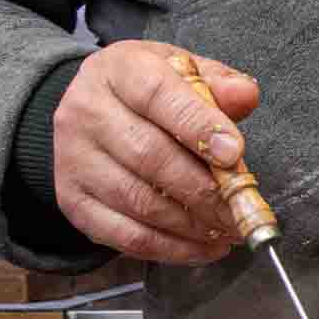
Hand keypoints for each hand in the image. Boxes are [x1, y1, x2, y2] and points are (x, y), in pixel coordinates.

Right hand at [51, 41, 260, 265]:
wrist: (91, 109)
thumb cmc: (149, 92)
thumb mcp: (182, 70)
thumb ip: (217, 82)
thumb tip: (245, 95)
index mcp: (118, 71)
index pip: (158, 96)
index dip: (198, 126)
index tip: (234, 153)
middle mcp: (87, 113)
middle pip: (149, 156)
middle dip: (205, 189)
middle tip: (242, 208)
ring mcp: (73, 159)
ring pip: (139, 201)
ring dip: (192, 223)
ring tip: (229, 229)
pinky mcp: (73, 200)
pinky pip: (125, 235)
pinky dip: (171, 248)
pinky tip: (204, 246)